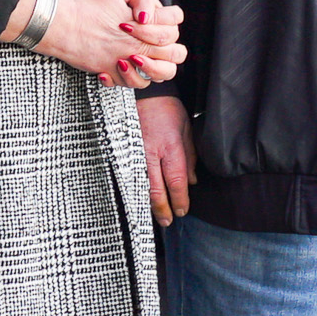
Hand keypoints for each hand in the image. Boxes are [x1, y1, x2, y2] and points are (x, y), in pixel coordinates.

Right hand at [35, 0, 184, 88]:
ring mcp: (123, 62)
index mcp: (142, 28)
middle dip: (168, 57)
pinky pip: (127, 85)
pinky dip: (127, 80)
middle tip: (156, 51)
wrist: (62, 25)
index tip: (157, 31)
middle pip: (171, 60)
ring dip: (149, 72)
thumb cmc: (86, 9)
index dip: (169, 34)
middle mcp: (135, 47)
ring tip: (138, 62)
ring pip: (152, 78)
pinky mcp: (108, 72)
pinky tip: (120, 68)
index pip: (171, 35)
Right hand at [137, 95, 195, 226]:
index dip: (179, 199)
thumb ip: (190, 156)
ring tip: (155, 217)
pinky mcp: (124, 152)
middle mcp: (151, 153)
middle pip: (156, 190)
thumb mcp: (186, 128)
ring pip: (140, 187)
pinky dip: (135, 192)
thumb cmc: (167, 109)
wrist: (142, 94)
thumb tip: (193, 181)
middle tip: (168, 221)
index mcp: (170, 146)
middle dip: (163, 209)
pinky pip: (129, 177)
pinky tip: (139, 201)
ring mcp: (134, 153)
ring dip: (148, 205)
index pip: (176, 180)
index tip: (182, 210)